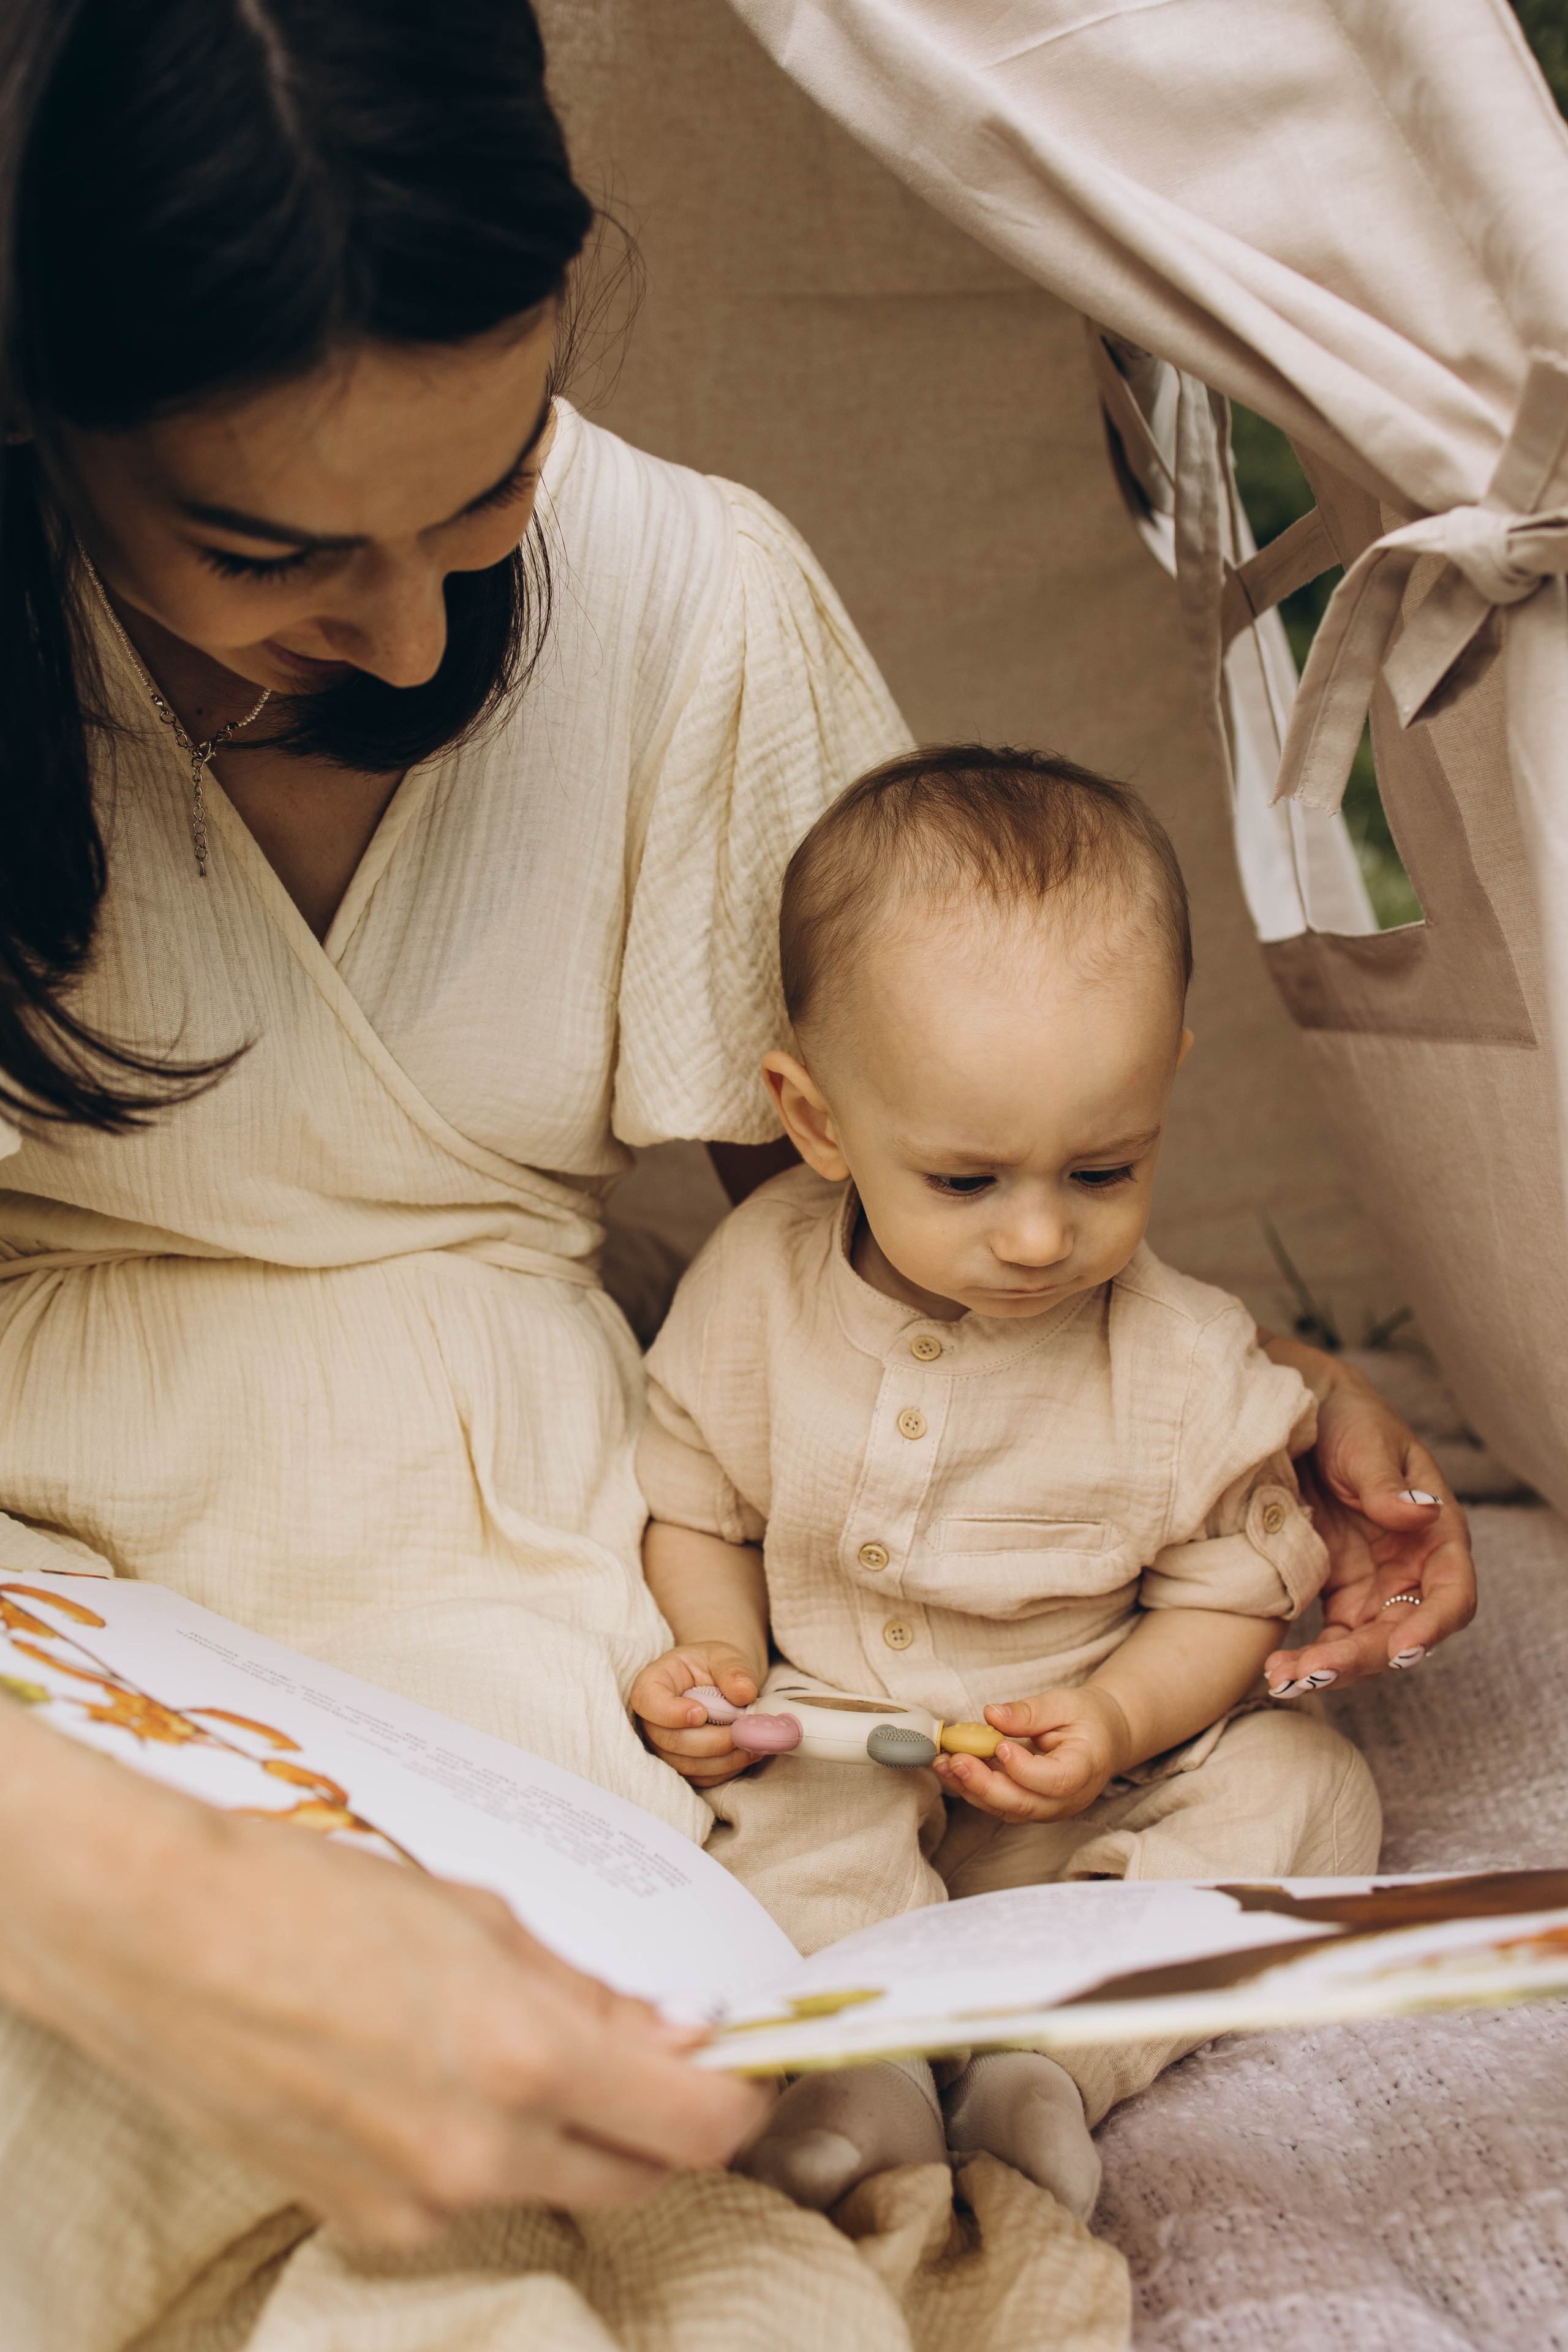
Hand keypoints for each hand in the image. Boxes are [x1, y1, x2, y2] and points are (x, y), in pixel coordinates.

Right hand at [0, 1710, 766, 2242]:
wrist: (160, 1940)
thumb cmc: (309, 1899)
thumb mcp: (477, 1917)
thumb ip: (584, 1991)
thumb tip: (668, 2030)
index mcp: (529, 2060)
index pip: (697, 2124)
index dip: (742, 2096)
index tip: (749, 2066)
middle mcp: (484, 2152)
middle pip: (638, 2172)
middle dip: (662, 2117)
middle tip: (651, 2048)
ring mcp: (419, 2201)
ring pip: (549, 2183)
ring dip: (565, 2129)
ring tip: (504, 2039)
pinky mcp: (362, 2219)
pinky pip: (464, 2195)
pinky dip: (478, 2146)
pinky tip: (428, 2074)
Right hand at [630, 1643, 760, 1788]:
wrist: (718, 1681)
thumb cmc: (714, 1664)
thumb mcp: (723, 1655)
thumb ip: (733, 1670)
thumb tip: (744, 1693)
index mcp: (653, 1683)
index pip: (647, 1702)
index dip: (671, 1713)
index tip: (701, 1713)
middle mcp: (651, 1719)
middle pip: (670, 1741)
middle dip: (711, 1741)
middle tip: (743, 1731)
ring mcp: (663, 1746)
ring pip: (687, 1765)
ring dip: (724, 1758)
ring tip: (752, 1741)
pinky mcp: (682, 1765)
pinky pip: (702, 1777)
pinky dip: (727, 1769)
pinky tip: (748, 1752)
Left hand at [932, 1686, 1131, 1821]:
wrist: (1103, 1738)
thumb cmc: (1087, 1718)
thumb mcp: (1064, 1703)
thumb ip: (1030, 1712)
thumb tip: (992, 1715)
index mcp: (1086, 1768)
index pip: (1056, 1781)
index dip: (1025, 1770)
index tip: (1000, 1746)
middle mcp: (1069, 1798)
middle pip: (1026, 1804)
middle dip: (985, 1785)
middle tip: (956, 1760)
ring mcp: (1050, 1808)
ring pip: (1008, 1809)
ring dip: (972, 1789)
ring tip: (943, 1763)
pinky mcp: (1031, 1806)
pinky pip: (1001, 1804)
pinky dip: (974, 1788)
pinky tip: (952, 1769)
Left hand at [1264, 1363, 1474, 1693]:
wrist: (1298, 1413)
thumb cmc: (1347, 1419)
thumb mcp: (1368, 1442)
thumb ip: (1388, 1484)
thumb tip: (1419, 1514)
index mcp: (1436, 1536)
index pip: (1452, 1595)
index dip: (1433, 1626)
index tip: (1402, 1647)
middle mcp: (1409, 1570)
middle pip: (1401, 1633)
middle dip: (1362, 1660)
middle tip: (1313, 1671)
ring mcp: (1370, 1585)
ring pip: (1363, 1646)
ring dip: (1330, 1669)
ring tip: (1283, 1679)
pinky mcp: (1331, 1590)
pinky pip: (1328, 1636)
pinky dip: (1307, 1657)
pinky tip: (1276, 1669)